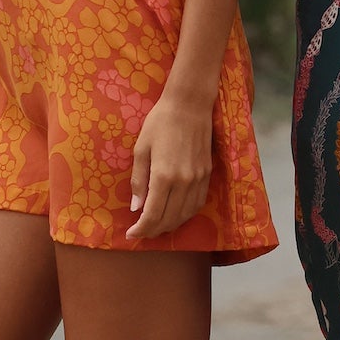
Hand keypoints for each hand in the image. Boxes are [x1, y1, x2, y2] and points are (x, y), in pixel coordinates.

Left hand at [126, 90, 214, 241]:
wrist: (189, 105)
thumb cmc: (160, 123)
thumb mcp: (141, 149)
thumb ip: (139, 181)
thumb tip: (136, 208)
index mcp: (163, 176)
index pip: (152, 215)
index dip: (141, 229)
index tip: (131, 235)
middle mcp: (183, 182)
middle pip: (169, 219)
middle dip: (153, 231)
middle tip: (141, 232)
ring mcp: (198, 179)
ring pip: (185, 214)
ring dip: (170, 225)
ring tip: (157, 226)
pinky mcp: (207, 174)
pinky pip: (197, 203)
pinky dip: (186, 214)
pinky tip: (176, 214)